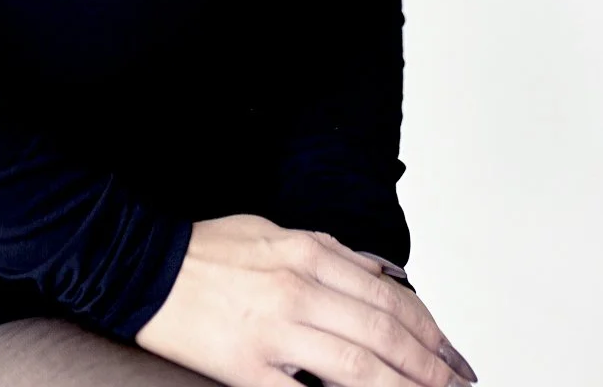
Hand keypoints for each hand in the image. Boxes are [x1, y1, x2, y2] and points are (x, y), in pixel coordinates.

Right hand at [134, 212, 474, 386]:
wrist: (144, 267)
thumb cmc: (208, 252)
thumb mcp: (275, 231)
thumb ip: (330, 252)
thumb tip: (378, 276)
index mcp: (309, 251)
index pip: (389, 297)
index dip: (429, 330)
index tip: (452, 354)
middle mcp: (300, 288)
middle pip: (385, 333)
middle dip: (431, 366)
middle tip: (459, 384)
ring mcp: (277, 331)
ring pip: (362, 367)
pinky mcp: (250, 369)